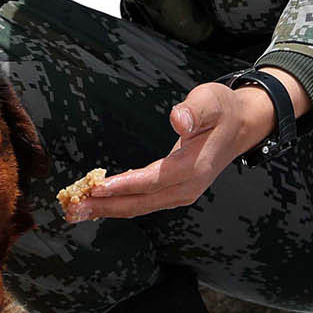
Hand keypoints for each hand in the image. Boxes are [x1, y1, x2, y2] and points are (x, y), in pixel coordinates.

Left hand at [71, 69, 310, 219]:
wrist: (241, 125)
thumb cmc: (221, 109)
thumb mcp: (210, 100)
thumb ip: (194, 110)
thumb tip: (179, 120)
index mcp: (194, 166)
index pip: (153, 180)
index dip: (124, 185)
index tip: (95, 187)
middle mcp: (188, 186)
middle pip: (141, 202)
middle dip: (106, 206)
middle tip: (71, 208)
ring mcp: (182, 192)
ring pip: (140, 206)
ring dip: (107, 210)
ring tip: (74, 211)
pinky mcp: (175, 191)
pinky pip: (144, 202)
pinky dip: (118, 205)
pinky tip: (96, 204)